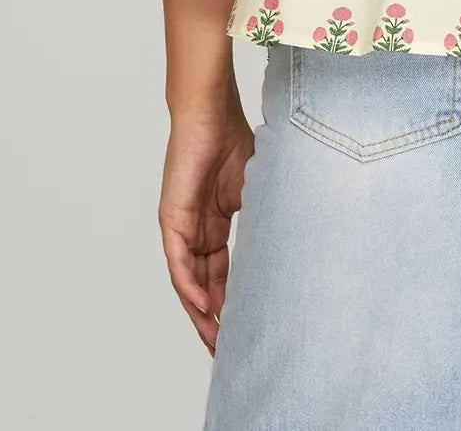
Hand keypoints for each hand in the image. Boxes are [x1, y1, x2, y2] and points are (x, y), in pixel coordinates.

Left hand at [158, 97, 254, 352]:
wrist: (211, 112)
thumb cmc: (234, 138)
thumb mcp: (256, 189)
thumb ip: (261, 218)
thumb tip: (289, 245)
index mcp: (215, 224)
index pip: (221, 273)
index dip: (231, 301)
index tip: (246, 327)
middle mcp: (196, 230)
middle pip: (203, 284)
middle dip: (215, 318)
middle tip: (228, 348)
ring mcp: (182, 225)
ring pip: (189, 280)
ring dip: (201, 311)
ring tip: (216, 338)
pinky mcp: (172, 218)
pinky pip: (179, 262)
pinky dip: (189, 285)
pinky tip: (203, 306)